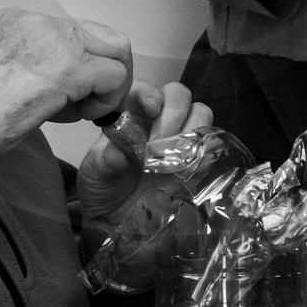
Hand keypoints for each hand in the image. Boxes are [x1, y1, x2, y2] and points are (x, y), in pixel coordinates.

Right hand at [0, 10, 133, 210]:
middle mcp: (39, 22)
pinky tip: (84, 116)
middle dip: (106, 70)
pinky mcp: (72, 65)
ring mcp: (58, 39)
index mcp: (17, 21)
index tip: (68, 95)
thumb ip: (27, 70)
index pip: (70, 33)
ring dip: (109, 86)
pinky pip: (115, 76)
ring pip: (117, 50)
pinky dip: (108, 100)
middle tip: (92, 103)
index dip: (79, 65)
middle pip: (101, 34)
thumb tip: (54, 88)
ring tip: (85, 111)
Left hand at [75, 79, 212, 228]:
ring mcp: (179, 138)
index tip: (149, 109)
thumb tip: (119, 152)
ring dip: (191, 129)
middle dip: (173, 114)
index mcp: (131, 112)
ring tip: (174, 157)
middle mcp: (158, 119)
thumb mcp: (96, 172)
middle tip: (159, 144)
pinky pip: (210, 146)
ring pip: (200, 113)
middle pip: (178, 95)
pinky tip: (187, 169)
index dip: (149, 94)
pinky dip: (203, 153)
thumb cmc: (102, 185)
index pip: (144, 89)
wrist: (114, 217)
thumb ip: (107, 159)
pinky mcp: (195, 160)